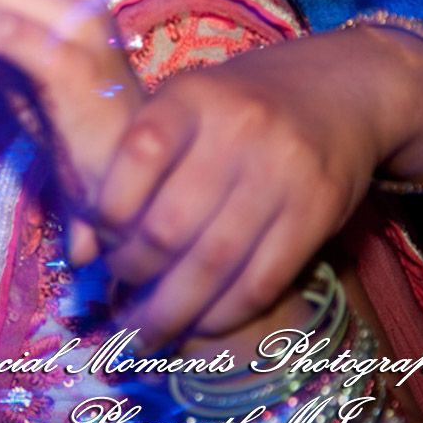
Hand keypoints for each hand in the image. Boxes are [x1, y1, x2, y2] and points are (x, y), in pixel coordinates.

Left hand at [94, 24, 422, 348]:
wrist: (341, 89)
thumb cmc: (236, 107)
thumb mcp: (182, 108)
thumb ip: (130, 164)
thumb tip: (81, 250)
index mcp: (191, 97)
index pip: (138, 155)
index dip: (110, 210)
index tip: (100, 243)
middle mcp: (238, 129)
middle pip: (171, 224)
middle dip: (135, 274)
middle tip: (119, 301)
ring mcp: (283, 171)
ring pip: (216, 261)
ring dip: (174, 310)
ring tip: (149, 334)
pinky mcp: (320, 210)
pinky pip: (264, 277)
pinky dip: (225, 311)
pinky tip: (201, 324)